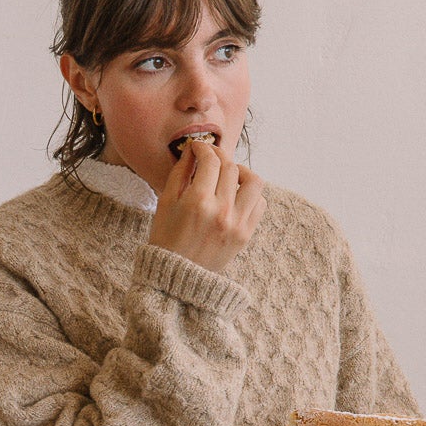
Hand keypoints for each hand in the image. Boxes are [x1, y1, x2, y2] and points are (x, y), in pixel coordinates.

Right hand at [149, 140, 265, 273]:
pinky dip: (250, 194)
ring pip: (253, 182)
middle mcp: (221, 211)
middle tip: (210, 157)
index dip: (204, 148)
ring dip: (242, 172)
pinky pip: (259, 203)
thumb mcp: (165, 204)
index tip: (198, 147)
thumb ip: (180, 173)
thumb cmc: (166, 239)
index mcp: (198, 202)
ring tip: (230, 174)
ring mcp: (237, 224)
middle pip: (231, 168)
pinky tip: (235, 195)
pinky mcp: (246, 234)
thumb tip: (192, 150)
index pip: (210, 161)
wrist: (177, 277)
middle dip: (219, 156)